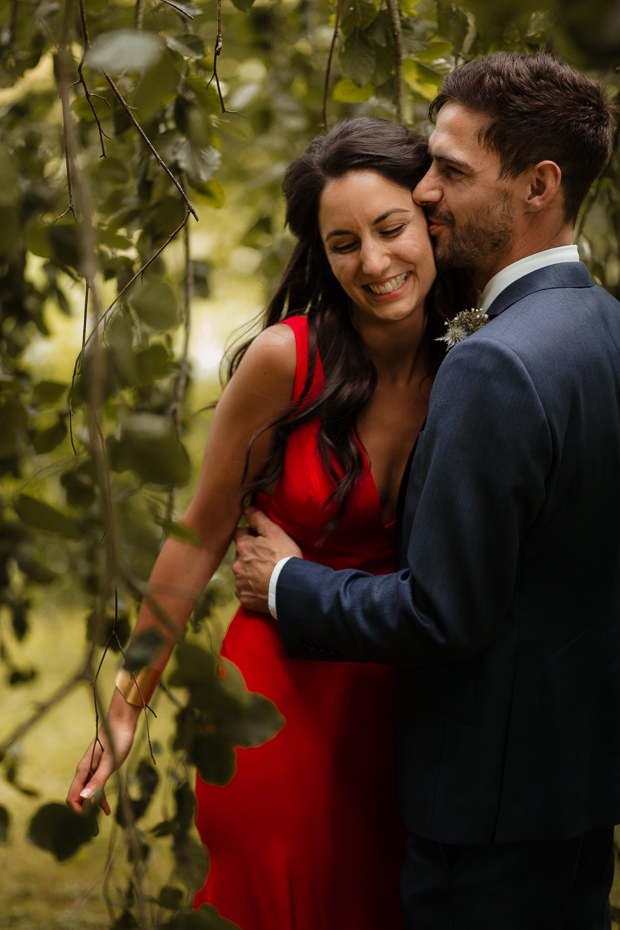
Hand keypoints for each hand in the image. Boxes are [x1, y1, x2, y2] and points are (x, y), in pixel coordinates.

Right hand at [66, 692, 139, 818]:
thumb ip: (98, 780)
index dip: (77, 813)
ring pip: (87, 795)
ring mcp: (92, 770)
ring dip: (91, 811)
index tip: (87, 825)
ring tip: (97, 827)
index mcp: (83, 770)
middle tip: (91, 834)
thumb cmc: (117, 739)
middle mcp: (84, 771)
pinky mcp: (101, 768)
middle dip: (82, 817)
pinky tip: (107, 810)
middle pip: (78, 799)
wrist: (123, 722)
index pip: (73, 798)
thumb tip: (84, 799)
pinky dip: (99, 800)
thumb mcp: (110, 762)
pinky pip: (96, 789)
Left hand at [233, 507, 301, 612]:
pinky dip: (252, 588)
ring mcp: (240, 583)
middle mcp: (237, 565)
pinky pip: (245, 590)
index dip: (249, 534)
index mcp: (243, 547)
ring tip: (268, 574)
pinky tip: (264, 587)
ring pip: (242, 573)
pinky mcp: (244, 598)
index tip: (260, 538)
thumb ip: (258, 519)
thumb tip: (246, 508)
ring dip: (251, 572)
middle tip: (267, 558)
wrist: (290, 589)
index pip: (238, 534)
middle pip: (240, 555)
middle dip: (250, 554)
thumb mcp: (275, 532)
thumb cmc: (284, 558)